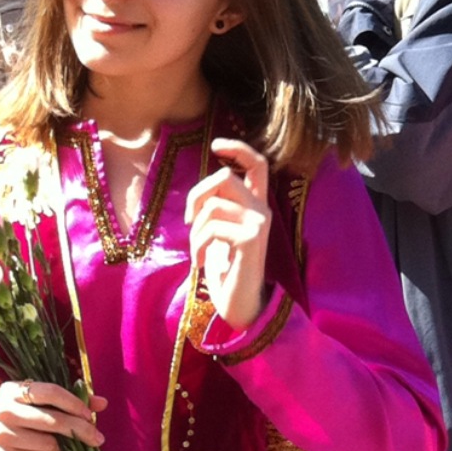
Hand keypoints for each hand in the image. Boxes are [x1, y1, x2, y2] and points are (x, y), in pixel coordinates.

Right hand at [0, 380, 106, 450]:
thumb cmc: (22, 420)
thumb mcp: (39, 406)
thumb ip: (71, 402)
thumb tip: (103, 403)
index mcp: (12, 390)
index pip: (50, 391)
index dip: (74, 403)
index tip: (89, 415)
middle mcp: (3, 410)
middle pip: (52, 419)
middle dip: (80, 430)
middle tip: (98, 439)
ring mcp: (1, 434)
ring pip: (49, 442)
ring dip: (64, 447)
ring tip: (66, 446)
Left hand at [185, 138, 270, 329]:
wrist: (240, 305)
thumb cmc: (225, 270)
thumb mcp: (219, 233)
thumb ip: (217, 209)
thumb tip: (201, 192)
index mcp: (255, 206)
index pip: (258, 164)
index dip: (239, 148)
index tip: (216, 144)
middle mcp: (262, 210)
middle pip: (223, 176)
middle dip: (196, 195)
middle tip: (189, 222)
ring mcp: (259, 223)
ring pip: (212, 205)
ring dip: (194, 231)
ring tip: (197, 253)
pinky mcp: (251, 239)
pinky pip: (212, 227)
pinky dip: (198, 246)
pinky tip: (201, 263)